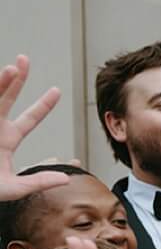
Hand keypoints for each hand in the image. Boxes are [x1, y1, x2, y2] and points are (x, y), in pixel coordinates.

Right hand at [0, 55, 68, 200]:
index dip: (43, 105)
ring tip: (11, 68)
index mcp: (7, 139)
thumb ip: (38, 182)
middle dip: (16, 79)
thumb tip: (66, 179)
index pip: (29, 118)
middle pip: (6, 97)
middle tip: (24, 60)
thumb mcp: (13, 188)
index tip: (57, 90)